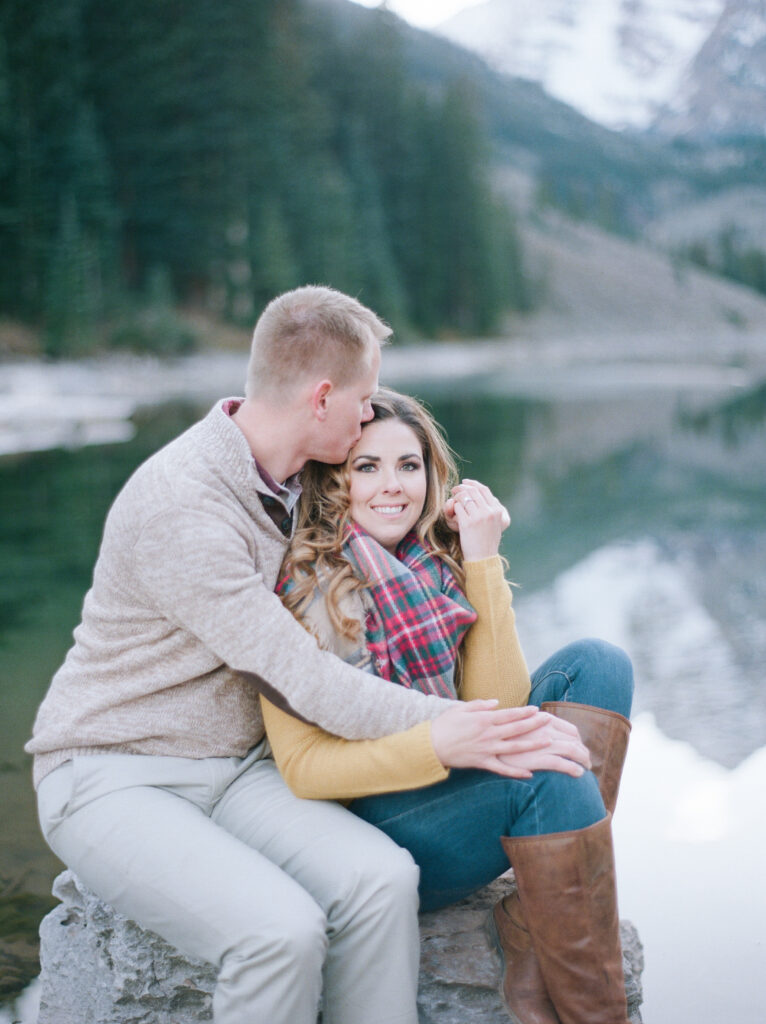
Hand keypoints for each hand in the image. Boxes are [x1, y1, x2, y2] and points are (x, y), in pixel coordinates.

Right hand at [430, 702, 590, 778]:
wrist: (432, 745)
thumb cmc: (445, 724)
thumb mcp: (461, 708)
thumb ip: (480, 705)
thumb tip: (497, 703)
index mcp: (484, 719)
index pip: (509, 714)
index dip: (525, 712)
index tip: (537, 709)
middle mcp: (489, 734)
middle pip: (516, 728)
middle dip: (534, 724)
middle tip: (549, 720)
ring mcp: (487, 749)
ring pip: (514, 747)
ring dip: (532, 744)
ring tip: (547, 741)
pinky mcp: (483, 762)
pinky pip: (502, 769)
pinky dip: (516, 772)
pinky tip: (529, 774)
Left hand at [443, 479, 510, 560]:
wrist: (483, 558)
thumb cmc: (487, 541)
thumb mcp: (495, 524)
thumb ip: (491, 510)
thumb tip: (481, 494)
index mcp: (497, 511)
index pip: (484, 490)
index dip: (473, 483)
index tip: (465, 482)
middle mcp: (489, 512)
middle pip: (472, 491)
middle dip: (461, 488)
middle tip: (454, 489)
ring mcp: (478, 517)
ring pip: (464, 498)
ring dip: (456, 497)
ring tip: (453, 500)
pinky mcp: (467, 523)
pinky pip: (457, 507)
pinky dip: (453, 507)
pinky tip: (452, 511)